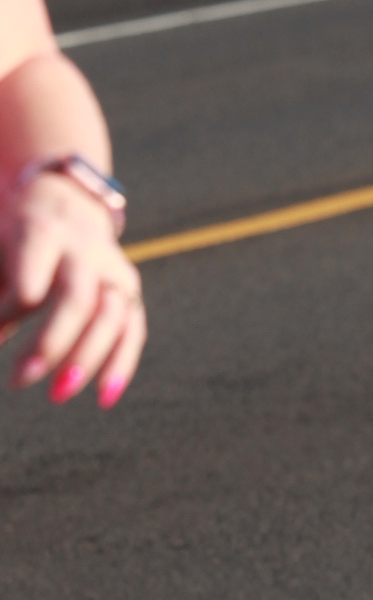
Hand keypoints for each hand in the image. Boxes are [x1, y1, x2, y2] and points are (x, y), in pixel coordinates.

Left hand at [0, 176, 145, 406]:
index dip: (6, 316)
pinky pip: (133, 330)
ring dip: (87, 360)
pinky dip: (121, 365)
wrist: (61, 200)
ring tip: (57, 395)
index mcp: (44, 233)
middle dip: (51, 345)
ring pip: (111, 316)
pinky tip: (103, 399)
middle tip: (18, 381)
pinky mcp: (129, 289)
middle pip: (78, 301)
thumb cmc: (15, 236)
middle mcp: (85, 250)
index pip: (31, 285)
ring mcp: (113, 269)